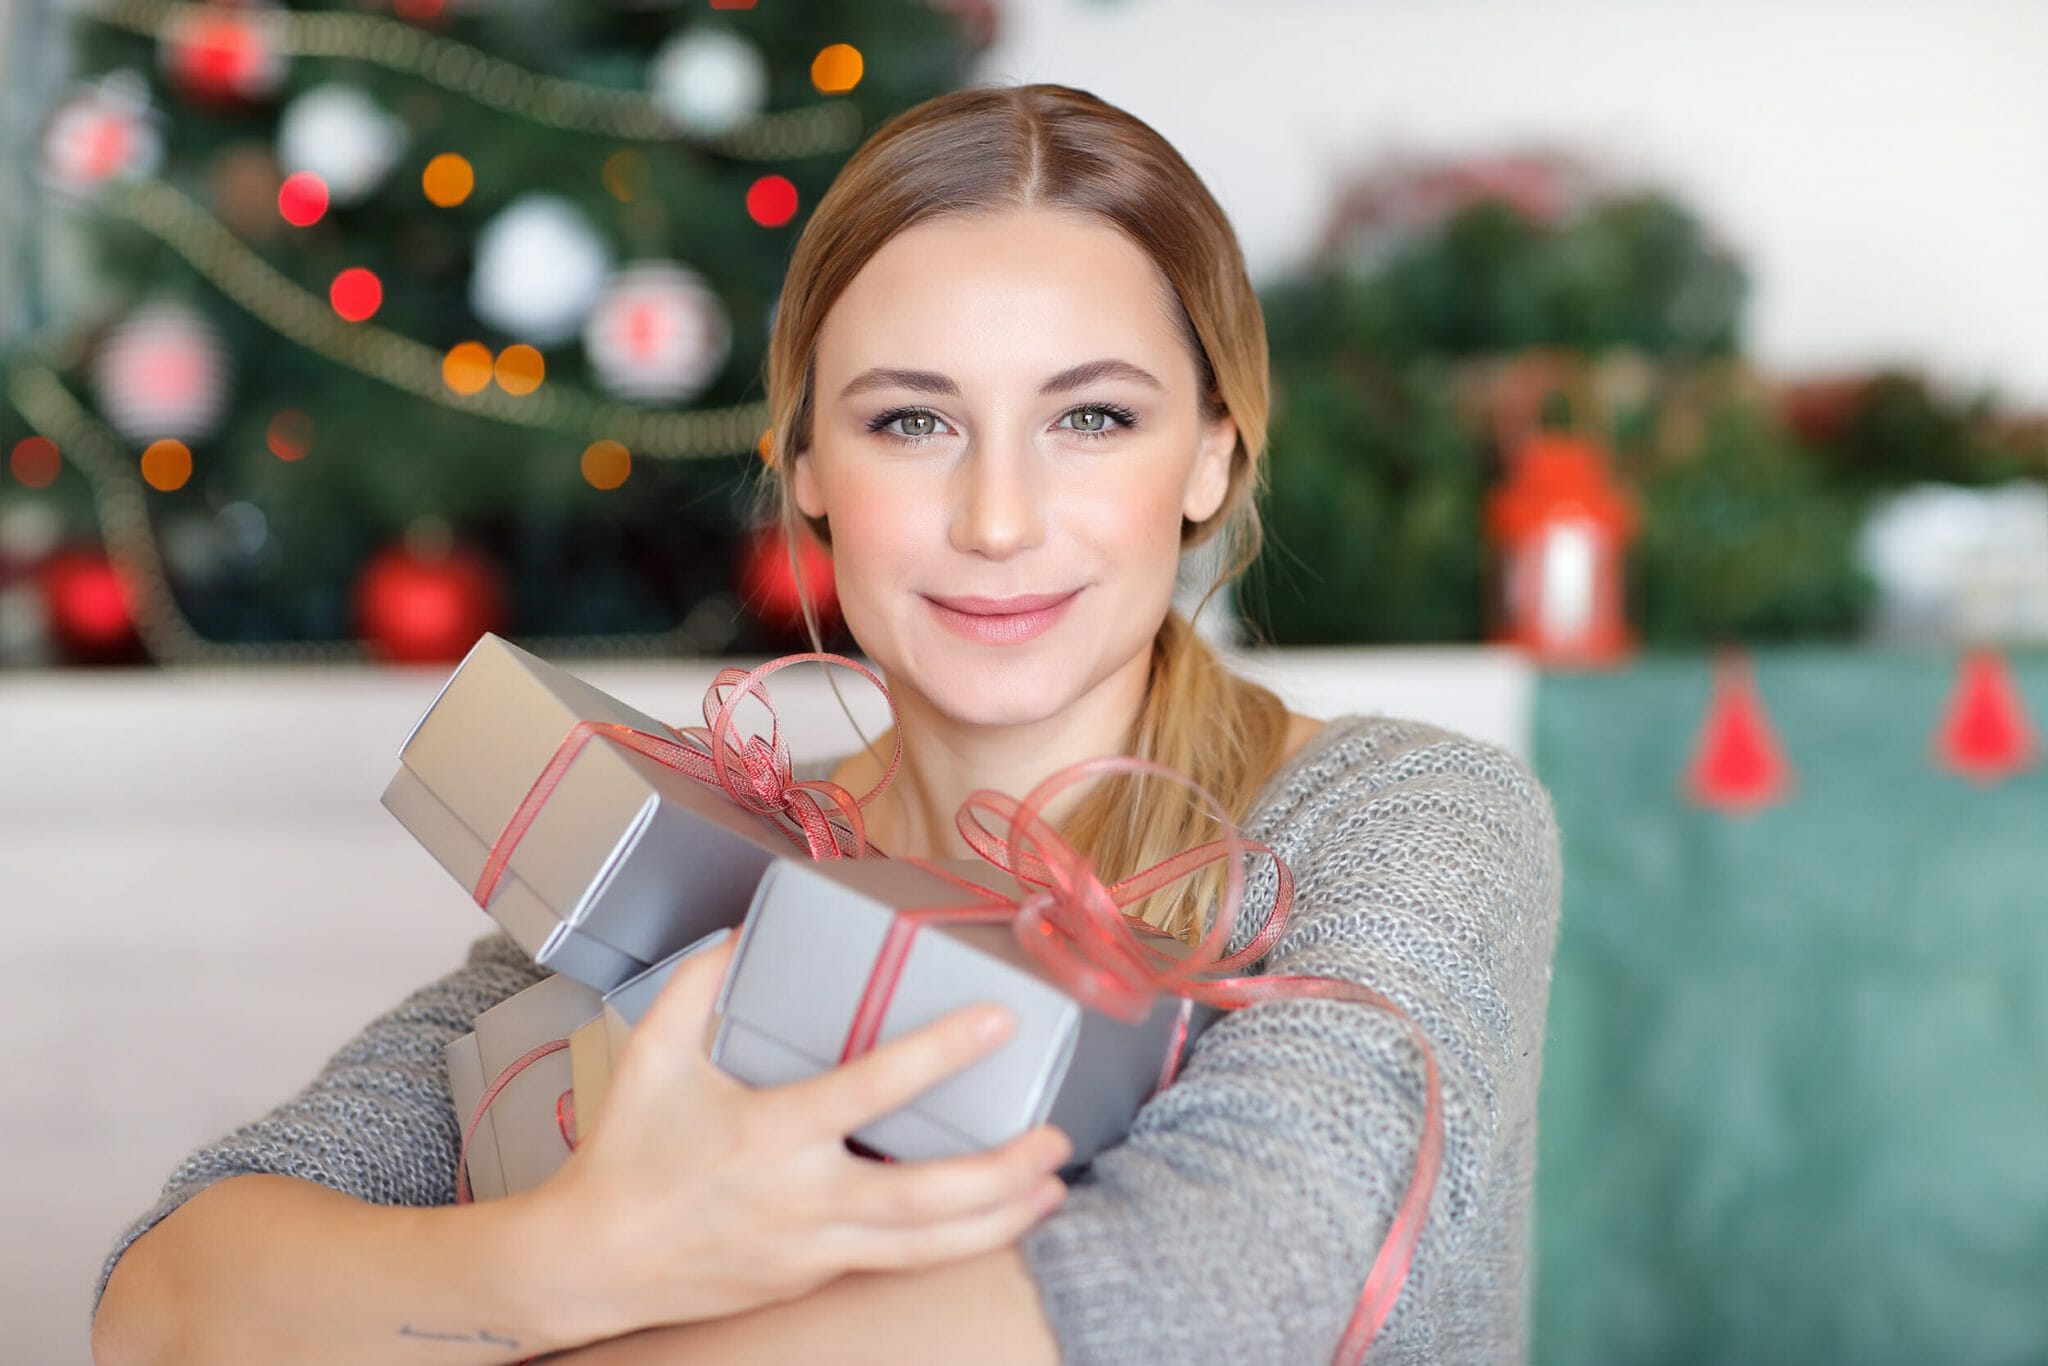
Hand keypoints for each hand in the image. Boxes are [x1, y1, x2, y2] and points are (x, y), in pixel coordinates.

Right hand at [514, 930, 1071, 1348]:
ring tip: (1054, 1186)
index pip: (870, 1090)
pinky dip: (954, 1243)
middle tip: (1056, 1136)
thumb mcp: (650, 1053)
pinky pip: (896, 1262)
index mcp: (767, 1134)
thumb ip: (699, 983)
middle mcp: (800, 1199)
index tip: (998, 1019)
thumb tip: (744, 928)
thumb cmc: (626, 1154)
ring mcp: (811, 1248)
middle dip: (1000, 1171)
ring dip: (999, 1219)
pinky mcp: (813, 1278)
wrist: (590, 1263)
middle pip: (922, 1196)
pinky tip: (996, 1219)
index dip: (939, 1053)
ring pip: (924, 1246)